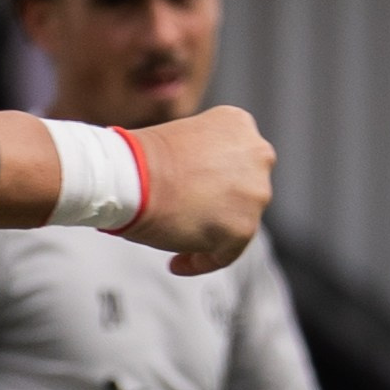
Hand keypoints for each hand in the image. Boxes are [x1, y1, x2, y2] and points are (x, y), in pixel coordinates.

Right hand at [123, 103, 271, 274]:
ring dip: (210, 235)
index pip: (235, 162)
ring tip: (176, 243)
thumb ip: (201, 159)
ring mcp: (254, 192)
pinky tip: (176, 263)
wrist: (131, 176)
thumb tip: (195, 186)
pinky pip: (225, 254)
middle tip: (184, 219)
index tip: (190, 196)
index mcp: (239, 126)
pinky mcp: (243, 228)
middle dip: (216, 207)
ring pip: (237, 223)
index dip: (214, 181)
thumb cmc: (139, 159)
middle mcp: (258, 155)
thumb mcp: (181, 140)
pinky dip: (201, 261)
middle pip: (242, 192)